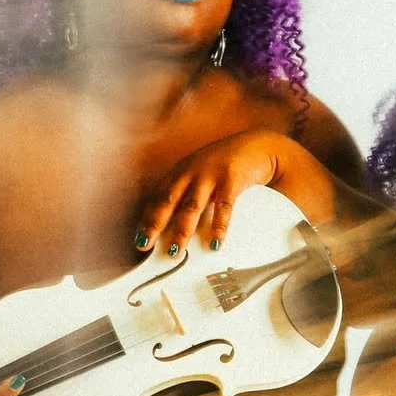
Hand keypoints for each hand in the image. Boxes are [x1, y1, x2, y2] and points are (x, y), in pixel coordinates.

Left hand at [135, 130, 292, 255]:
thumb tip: (170, 223)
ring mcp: (211, 174)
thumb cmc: (225, 164)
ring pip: (192, 206)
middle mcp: (192, 171)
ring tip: (176, 249)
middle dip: (155, 224)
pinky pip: (223, 206)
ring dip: (182, 229)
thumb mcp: (200, 173)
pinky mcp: (231, 179)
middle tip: (145, 244)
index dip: (147, 217)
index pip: (158, 197)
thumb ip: (186, 192)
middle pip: (168, 201)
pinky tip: (214, 242)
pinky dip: (218, 226)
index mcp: (181, 171)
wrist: (256, 146)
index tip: (139, 237)